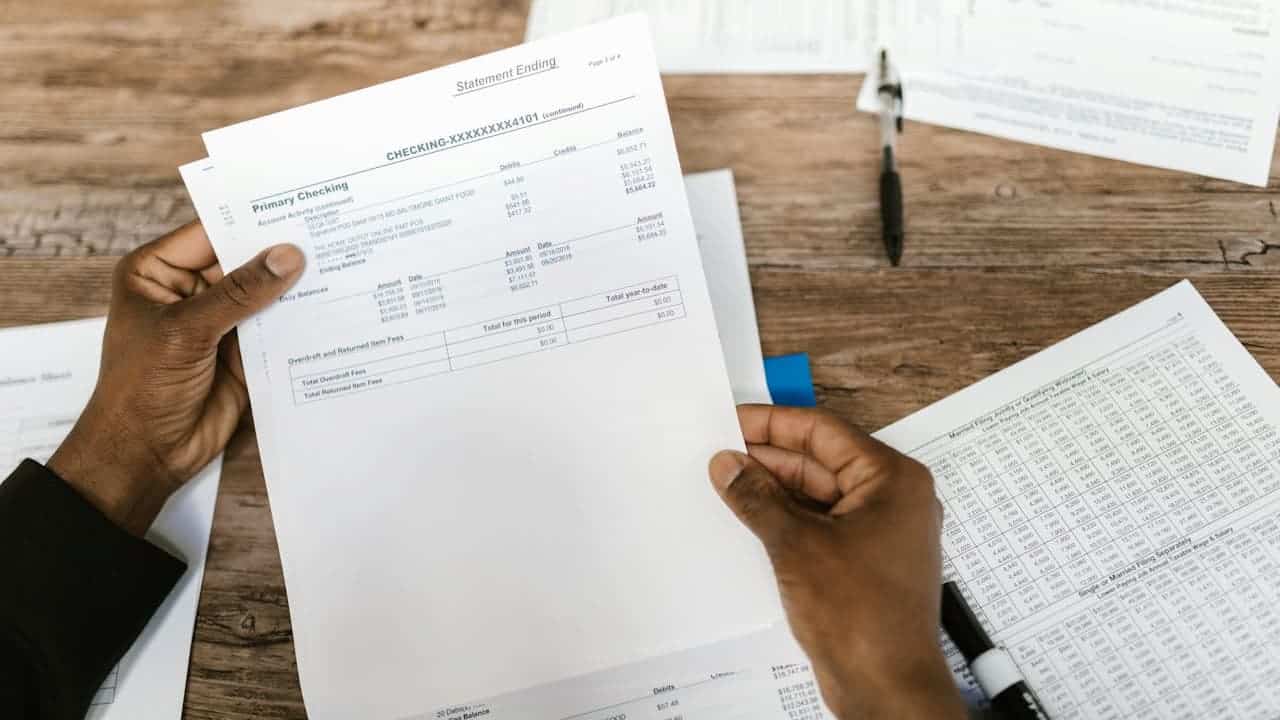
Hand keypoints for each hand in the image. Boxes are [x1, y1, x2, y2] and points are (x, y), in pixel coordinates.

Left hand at [48, 222, 303, 535]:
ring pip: (263, 295)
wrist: (145, 454)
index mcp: (158, 272)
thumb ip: (239, 293)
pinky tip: (334, 306)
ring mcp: (218, 322)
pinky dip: (299, 321)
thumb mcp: (186, 331)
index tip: (297, 207)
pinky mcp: (243, 353)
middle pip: (242, 262)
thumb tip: (288, 256)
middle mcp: (189, 291)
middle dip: (280, 254)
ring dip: (295, 288)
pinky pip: (275, 328)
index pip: (211, 233)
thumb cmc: (142, 387)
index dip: (251, 221)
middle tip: (330, 234)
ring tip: (343, 265)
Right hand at [709, 405, 964, 719]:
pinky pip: (821, 525)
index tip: (732, 420)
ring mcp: (881, 532)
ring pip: (819, 495)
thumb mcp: (796, 545)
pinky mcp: (865, 561)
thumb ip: (758, 498)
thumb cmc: (861, 615)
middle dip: (769, 459)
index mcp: (892, 480)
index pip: (824, 432)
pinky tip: (749, 520)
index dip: (773, 424)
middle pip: (822, 461)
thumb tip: (728, 466)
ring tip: (725, 485)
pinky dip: (787, 520)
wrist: (887, 686)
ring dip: (775, 491)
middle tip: (719, 455)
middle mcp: (893, 499)